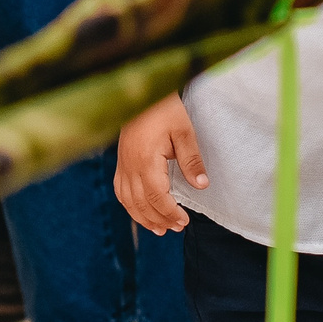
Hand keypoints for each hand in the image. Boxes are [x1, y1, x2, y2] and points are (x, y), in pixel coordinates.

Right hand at [115, 95, 204, 233]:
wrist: (140, 93)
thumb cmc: (163, 109)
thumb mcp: (184, 131)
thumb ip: (191, 160)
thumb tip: (202, 186)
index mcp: (146, 161)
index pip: (157, 197)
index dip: (170, 213)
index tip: (184, 221)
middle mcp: (130, 167)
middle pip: (142, 204)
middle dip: (160, 220)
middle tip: (177, 227)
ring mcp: (123, 165)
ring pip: (129, 201)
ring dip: (144, 218)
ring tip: (160, 229)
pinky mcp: (120, 162)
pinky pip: (120, 191)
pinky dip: (130, 206)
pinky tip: (139, 211)